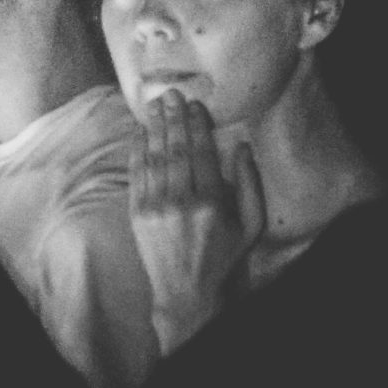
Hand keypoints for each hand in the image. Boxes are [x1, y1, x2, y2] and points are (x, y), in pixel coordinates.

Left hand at [129, 92, 264, 351]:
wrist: (188, 293)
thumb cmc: (225, 257)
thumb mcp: (251, 226)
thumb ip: (249, 185)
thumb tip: (242, 147)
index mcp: (211, 203)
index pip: (202, 153)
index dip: (197, 125)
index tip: (195, 104)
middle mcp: (181, 201)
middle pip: (176, 149)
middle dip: (173, 118)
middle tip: (171, 93)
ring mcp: (155, 206)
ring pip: (154, 156)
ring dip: (155, 127)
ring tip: (156, 104)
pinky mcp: (136, 212)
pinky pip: (137, 172)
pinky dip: (138, 149)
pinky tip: (140, 131)